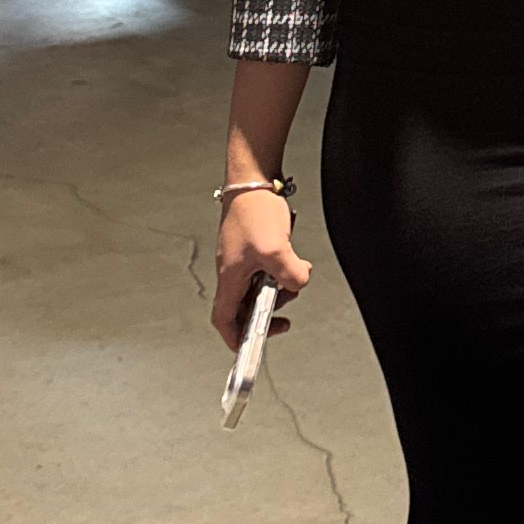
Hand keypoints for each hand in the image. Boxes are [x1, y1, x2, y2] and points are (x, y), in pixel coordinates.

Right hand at [212, 187, 310, 351]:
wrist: (254, 179)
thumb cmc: (254, 210)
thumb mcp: (276, 250)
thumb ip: (291, 275)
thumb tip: (299, 285)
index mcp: (230, 278)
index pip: (224, 320)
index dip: (237, 338)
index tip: (254, 345)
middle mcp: (232, 272)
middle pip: (246, 306)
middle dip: (270, 308)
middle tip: (287, 297)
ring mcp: (243, 260)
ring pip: (261, 287)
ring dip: (281, 285)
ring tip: (293, 270)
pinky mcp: (254, 248)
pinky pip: (268, 269)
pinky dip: (282, 268)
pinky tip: (292, 256)